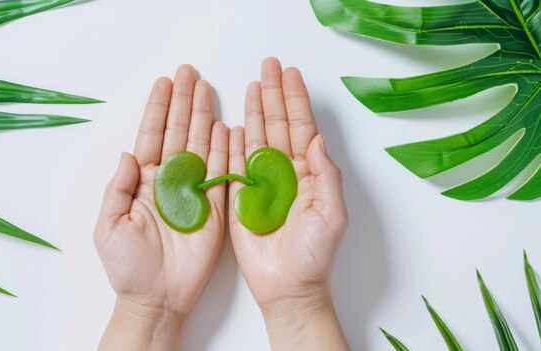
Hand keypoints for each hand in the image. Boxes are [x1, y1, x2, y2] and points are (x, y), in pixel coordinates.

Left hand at [94, 65, 227, 350]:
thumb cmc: (128, 267)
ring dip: (204, 117)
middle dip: (183, 103)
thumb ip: (118, 189)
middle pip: (179, 134)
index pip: (152, 138)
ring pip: (201, 147)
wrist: (156, 298)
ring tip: (208, 89)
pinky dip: (226, 150)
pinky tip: (227, 127)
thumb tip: (128, 154)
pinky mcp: (216, 209)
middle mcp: (170, 182)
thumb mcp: (109, 226)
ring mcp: (195, 193)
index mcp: (144, 183)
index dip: (158, 110)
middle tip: (190, 73)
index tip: (164, 83)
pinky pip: (223, 174)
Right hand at [228, 58, 349, 349]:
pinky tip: (232, 122)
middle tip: (269, 66)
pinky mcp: (240, 197)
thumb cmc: (315, 255)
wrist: (287, 287)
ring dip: (254, 111)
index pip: (300, 128)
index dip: (295, 100)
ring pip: (256, 138)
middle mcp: (284, 172)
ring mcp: (260, 183)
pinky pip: (234, 164)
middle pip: (277, 125)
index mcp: (308, 174)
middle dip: (273, 95)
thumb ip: (325, 175)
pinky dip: (232, 142)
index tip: (291, 74)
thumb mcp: (332, 214)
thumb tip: (316, 138)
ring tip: (252, 84)